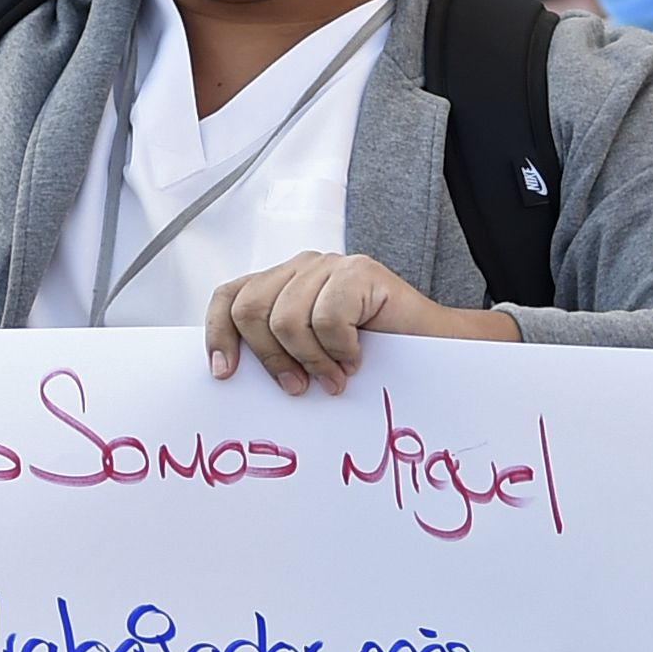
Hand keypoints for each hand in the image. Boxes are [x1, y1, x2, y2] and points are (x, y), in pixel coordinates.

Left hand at [201, 253, 515, 394]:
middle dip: (271, 359)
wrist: (434, 349)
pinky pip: (327, 318)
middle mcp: (301, 268)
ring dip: (312, 360)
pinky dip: (341, 348)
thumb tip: (230, 374)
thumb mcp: (309, 355)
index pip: (229, 296)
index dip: (218, 334)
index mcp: (281, 284)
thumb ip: (275, 351)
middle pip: (250, 311)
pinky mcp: (360, 271)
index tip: (224, 374)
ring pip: (286, 319)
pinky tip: (357, 356)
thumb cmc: (372, 356)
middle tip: (299, 386)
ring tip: (335, 376)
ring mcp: (331, 265)